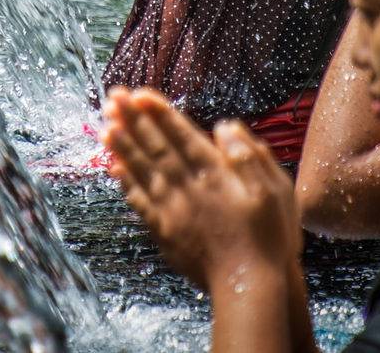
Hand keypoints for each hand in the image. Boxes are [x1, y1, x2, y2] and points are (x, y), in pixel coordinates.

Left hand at [101, 88, 300, 288]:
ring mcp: (173, 210)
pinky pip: (139, 200)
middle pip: (156, 146)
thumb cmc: (268, 238)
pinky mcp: (165, 231)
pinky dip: (125, 182)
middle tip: (112, 97)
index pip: (181, 134)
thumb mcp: (275, 191)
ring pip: (142, 170)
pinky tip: (113, 167)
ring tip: (104, 124)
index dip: (159, 112)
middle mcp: (189, 187)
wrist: (249, 285)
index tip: (139, 93)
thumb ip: (249, 155)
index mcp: (216, 173)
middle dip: (133, 120)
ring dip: (122, 146)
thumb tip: (224, 126)